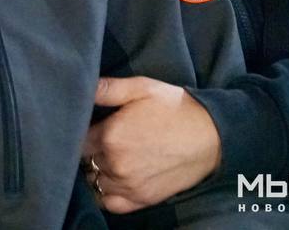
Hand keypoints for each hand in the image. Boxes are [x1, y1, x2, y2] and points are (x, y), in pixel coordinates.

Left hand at [82, 76, 221, 213]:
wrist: (212, 136)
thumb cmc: (175, 108)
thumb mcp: (141, 88)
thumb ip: (107, 88)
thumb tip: (80, 85)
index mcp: (110, 136)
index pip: (76, 139)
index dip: (80, 131)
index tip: (89, 125)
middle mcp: (116, 164)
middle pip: (84, 161)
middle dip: (89, 151)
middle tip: (100, 140)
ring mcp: (129, 185)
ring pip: (94, 182)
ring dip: (96, 171)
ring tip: (108, 158)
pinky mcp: (143, 199)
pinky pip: (110, 203)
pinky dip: (106, 193)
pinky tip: (113, 179)